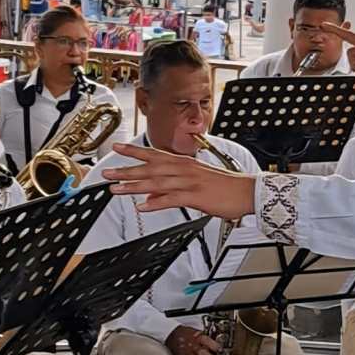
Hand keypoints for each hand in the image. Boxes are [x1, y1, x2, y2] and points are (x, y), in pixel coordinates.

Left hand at [103, 143, 256, 219]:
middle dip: (126, 170)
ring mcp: (190, 182)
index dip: (134, 151)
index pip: (155, 154)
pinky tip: (143, 207)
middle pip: (150, 168)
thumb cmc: (225, 187)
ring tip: (116, 189)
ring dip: (134, 186)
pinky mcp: (196, 196)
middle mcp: (185, 169)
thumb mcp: (197, 182)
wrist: (247, 192)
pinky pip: (172, 199)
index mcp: (185, 163)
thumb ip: (173, 187)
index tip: (117, 148)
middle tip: (106, 173)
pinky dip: (156, 203)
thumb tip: (152, 195)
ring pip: (157, 182)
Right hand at [165, 325, 221, 354]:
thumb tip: (221, 345)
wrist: (173, 334)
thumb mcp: (199, 332)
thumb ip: (209, 339)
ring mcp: (187, 354)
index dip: (215, 346)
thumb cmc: (187, 333)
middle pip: (202, 353)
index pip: (207, 341)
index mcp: (197, 337)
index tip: (221, 351)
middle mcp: (192, 346)